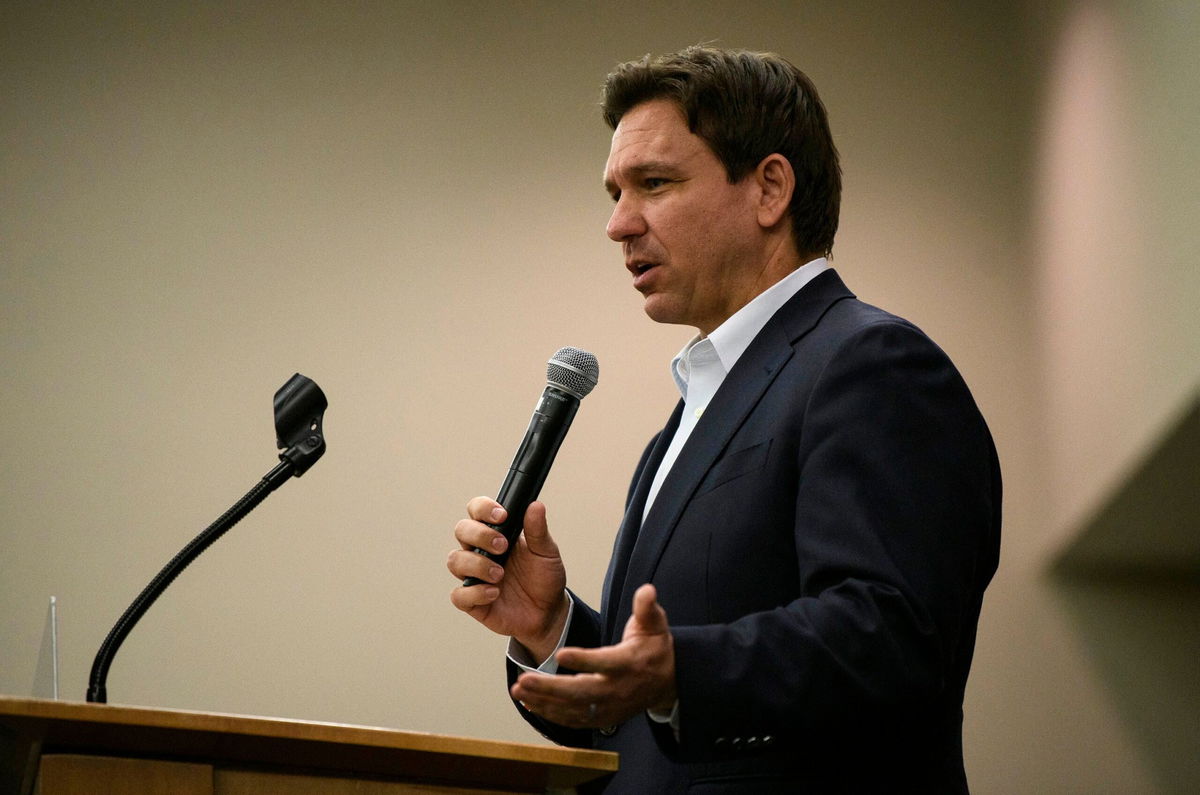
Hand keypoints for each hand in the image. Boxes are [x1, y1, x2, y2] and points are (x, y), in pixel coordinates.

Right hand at [448, 499, 568, 660]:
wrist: (549, 611)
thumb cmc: (544, 577)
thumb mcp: (546, 552)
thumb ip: (538, 530)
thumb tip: (535, 506)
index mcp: (497, 533)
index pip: (477, 510)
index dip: (483, 508)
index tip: (501, 515)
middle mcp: (480, 551)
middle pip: (461, 530)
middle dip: (480, 535)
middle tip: (503, 546)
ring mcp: (474, 575)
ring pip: (455, 561)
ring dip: (476, 565)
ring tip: (500, 574)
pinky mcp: (472, 601)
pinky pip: (459, 595)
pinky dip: (475, 593)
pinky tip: (494, 593)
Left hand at [510, 584, 675, 727]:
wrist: (667, 683)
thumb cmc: (655, 649)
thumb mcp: (655, 624)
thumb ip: (646, 608)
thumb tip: (646, 589)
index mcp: (628, 663)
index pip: (603, 662)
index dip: (583, 659)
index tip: (560, 654)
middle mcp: (616, 689)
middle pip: (580, 692)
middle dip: (549, 687)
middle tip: (523, 679)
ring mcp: (608, 707)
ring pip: (572, 708)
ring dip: (543, 701)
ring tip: (518, 689)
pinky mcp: (602, 718)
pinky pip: (573, 719)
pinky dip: (550, 714)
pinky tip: (529, 703)